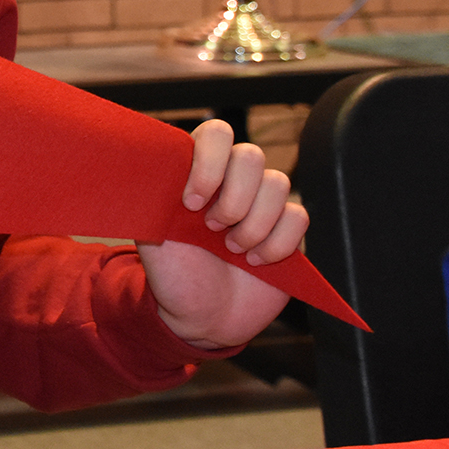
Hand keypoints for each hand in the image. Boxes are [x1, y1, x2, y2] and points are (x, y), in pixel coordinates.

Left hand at [137, 119, 308, 349]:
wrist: (202, 315)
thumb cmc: (173, 271)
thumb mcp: (151, 233)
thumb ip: (154, 197)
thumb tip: (151, 165)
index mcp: (196, 169)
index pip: (216, 133)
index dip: (210, 163)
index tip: (191, 203)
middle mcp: (231, 179)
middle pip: (252, 156)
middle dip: (233, 200)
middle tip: (212, 229)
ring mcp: (262, 202)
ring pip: (278, 184)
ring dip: (253, 225)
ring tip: (232, 249)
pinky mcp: (287, 228)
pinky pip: (298, 216)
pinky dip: (276, 243)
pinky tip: (254, 261)